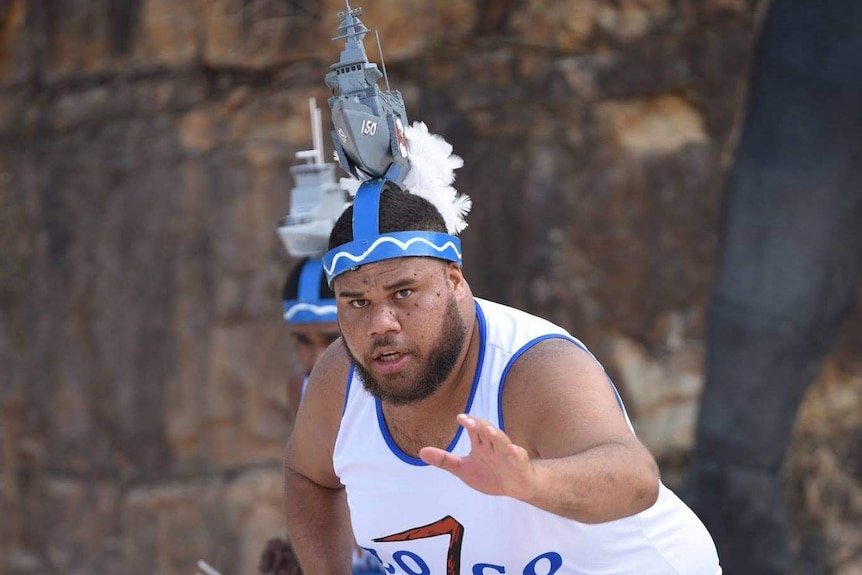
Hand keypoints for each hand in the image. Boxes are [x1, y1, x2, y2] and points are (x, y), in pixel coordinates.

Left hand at [419, 414, 538, 501]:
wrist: (516, 487)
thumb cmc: (490, 474)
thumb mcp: (463, 469)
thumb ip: (444, 460)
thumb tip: (421, 451)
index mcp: (481, 444)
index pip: (474, 429)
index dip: (468, 423)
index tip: (460, 418)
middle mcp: (494, 445)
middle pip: (487, 432)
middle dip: (479, 426)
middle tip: (468, 421)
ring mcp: (508, 454)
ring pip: (502, 441)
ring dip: (496, 435)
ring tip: (488, 431)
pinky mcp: (520, 465)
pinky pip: (518, 458)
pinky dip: (516, 453)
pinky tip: (512, 450)